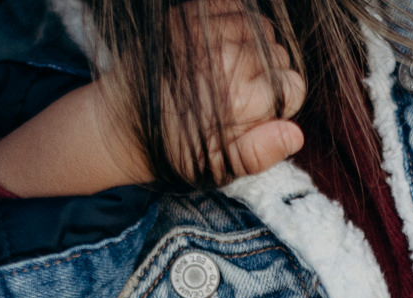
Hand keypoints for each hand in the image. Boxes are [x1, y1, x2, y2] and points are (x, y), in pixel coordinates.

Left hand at [0, 4, 306, 196]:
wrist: (117, 126)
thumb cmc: (172, 151)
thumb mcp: (217, 168)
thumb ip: (259, 153)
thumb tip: (295, 134)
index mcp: (236, 102)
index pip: (294, 88)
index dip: (283, 102)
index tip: (262, 111)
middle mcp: (222, 62)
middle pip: (280, 56)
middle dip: (271, 75)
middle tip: (245, 92)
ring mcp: (202, 35)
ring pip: (261, 28)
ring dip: (257, 46)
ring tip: (237, 67)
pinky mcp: (185, 18)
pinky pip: (233, 6)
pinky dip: (237, 21)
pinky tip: (226, 43)